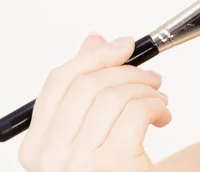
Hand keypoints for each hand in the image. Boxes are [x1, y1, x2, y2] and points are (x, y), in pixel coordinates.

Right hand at [18, 33, 171, 171]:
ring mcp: (79, 163)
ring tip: (159, 100)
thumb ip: (85, 90)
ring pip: (114, 94)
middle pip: (87, 84)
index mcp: (37, 146)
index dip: (94, 56)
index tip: (123, 46)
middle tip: (151, 77)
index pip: (58, 82)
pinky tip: (162, 117)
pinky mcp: (112, 164)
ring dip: (146, 89)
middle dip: (126, 70)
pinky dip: (157, 106)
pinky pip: (136, 111)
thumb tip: (94, 39)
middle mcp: (50, 156)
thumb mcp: (90, 135)